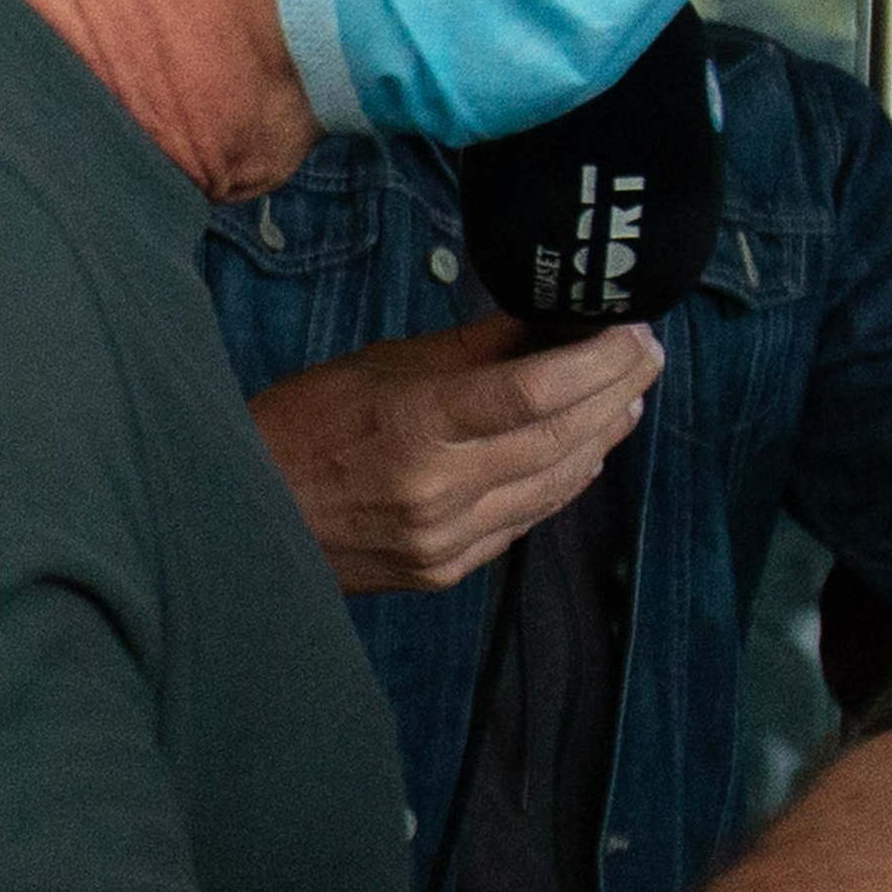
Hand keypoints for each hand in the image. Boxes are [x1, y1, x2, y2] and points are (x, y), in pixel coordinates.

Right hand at [249, 316, 659, 592]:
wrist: (244, 522)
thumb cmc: (299, 429)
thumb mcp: (374, 368)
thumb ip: (465, 351)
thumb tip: (539, 321)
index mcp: (414, 426)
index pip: (532, 391)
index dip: (596, 361)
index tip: (634, 332)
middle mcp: (437, 490)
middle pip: (558, 438)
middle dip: (614, 392)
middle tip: (647, 356)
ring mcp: (445, 538)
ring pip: (554, 486)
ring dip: (600, 440)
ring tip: (627, 399)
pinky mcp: (446, 569)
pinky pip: (523, 521)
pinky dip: (561, 483)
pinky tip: (579, 454)